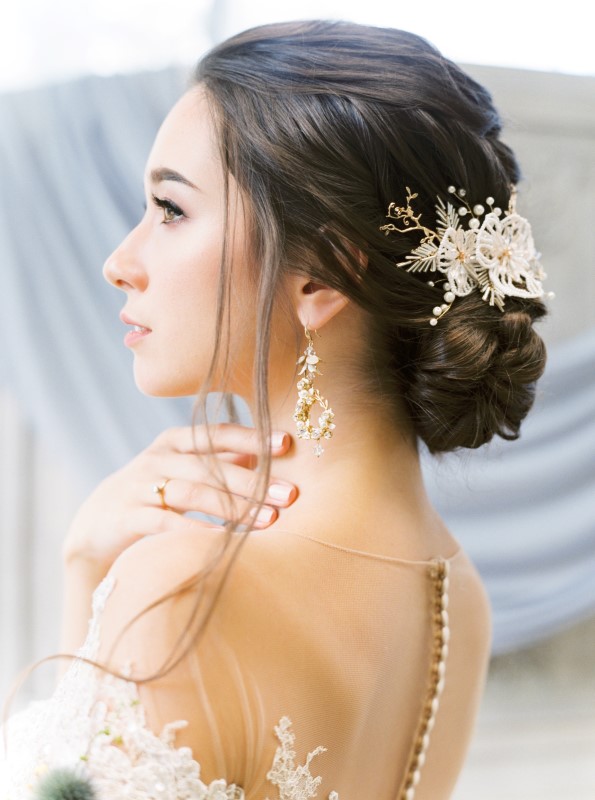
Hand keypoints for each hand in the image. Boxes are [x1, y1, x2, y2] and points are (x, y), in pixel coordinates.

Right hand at [62, 424, 294, 575]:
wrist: (96, 524)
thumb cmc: (153, 493)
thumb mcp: (184, 470)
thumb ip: (220, 461)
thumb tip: (269, 453)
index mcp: (175, 441)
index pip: (218, 434)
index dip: (252, 438)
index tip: (287, 444)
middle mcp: (158, 458)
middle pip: (211, 466)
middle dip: (254, 481)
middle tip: (290, 494)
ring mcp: (140, 485)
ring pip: (193, 492)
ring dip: (233, 506)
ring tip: (269, 520)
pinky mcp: (127, 515)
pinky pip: (164, 522)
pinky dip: (194, 531)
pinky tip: (223, 542)